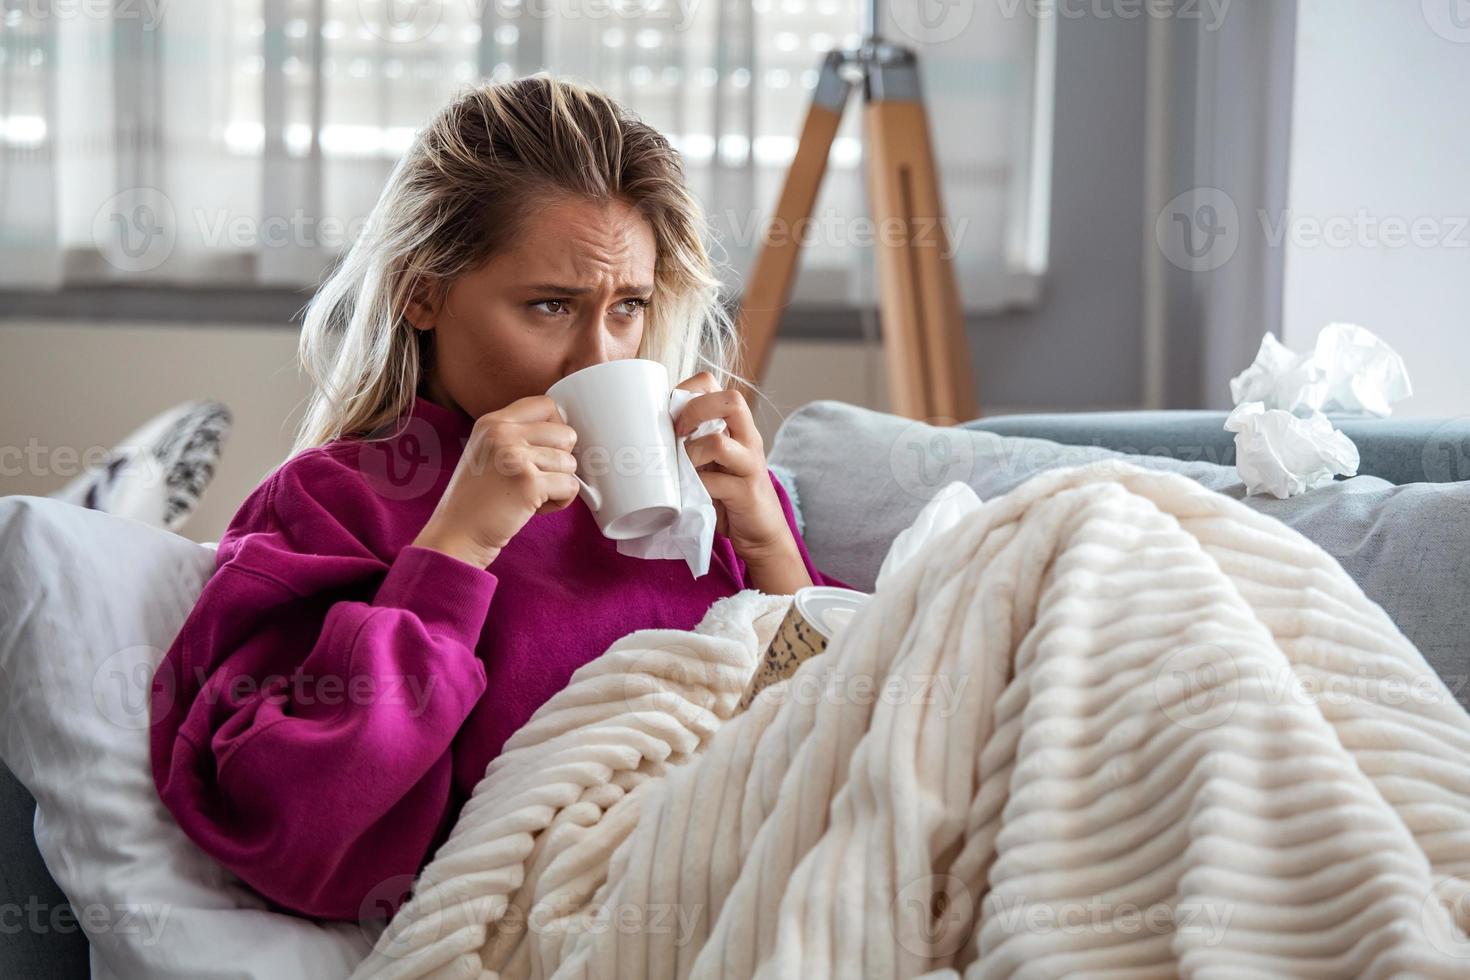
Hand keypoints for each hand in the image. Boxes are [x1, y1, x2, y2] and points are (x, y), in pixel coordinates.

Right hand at [412, 395, 580, 567]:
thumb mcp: (487, 451)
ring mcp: (515, 457)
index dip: (555, 429)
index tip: (545, 450)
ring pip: (571, 463)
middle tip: (535, 479)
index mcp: (493, 422)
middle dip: (560, 461)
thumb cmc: (477, 499)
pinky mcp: (528, 483)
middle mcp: (502, 433)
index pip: (546, 405)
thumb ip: (518, 435)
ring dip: (557, 484)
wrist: (456, 534)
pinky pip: (570, 486)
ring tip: (529, 495)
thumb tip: (567, 434)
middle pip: (566, 434)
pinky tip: (533, 507)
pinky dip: (559, 502)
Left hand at [674, 373, 811, 592]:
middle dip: (694, 411)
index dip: (686, 390)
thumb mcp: (711, 462)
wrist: (762, 533)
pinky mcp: (746, 492)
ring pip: (718, 441)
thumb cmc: (727, 494)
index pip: (713, 383)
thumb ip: (691, 444)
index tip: (670, 415)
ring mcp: (750, 464)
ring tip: (682, 470)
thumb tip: (642, 436)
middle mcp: (748, 437)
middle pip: (730, 400)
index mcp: (736, 424)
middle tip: (677, 434)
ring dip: (689, 454)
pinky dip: (695, 487)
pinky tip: (688, 494)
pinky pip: (715, 482)